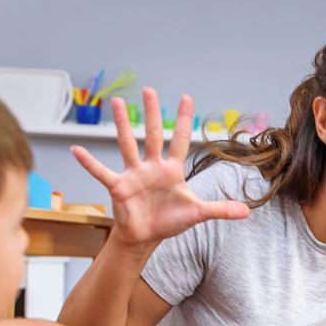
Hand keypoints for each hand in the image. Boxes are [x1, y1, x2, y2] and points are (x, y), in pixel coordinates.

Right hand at [70, 87, 250, 250]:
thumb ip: (220, 209)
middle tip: (149, 89)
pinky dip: (89, 163)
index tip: (186, 97)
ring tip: (119, 102)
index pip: (181, 140)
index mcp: (172, 170)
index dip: (185, 120)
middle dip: (153, 113)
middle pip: (154, 134)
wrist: (146, 237)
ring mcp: (134, 174)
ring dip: (123, 124)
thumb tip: (248, 212)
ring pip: (128, 144)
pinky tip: (76, 150)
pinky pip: (102, 172)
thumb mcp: (198, 214)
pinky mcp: (119, 187)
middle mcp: (152, 167)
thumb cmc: (169, 221)